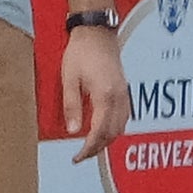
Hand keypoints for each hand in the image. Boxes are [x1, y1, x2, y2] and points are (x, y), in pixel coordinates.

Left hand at [63, 19, 128, 157]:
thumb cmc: (80, 53)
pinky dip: (114, 129)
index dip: (89, 148)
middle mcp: (119, 97)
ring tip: (89, 147)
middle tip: (80, 156)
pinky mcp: (124, 91)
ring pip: (121, 127)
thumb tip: (73, 131)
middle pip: (113, 133)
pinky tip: (102, 131)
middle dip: (97, 148)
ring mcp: (124, 94)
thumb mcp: (68, 79)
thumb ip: (72, 106)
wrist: (97, 34)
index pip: (100, 131)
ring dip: (107, 140)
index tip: (77, 157)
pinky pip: (124, 117)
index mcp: (105, 96)